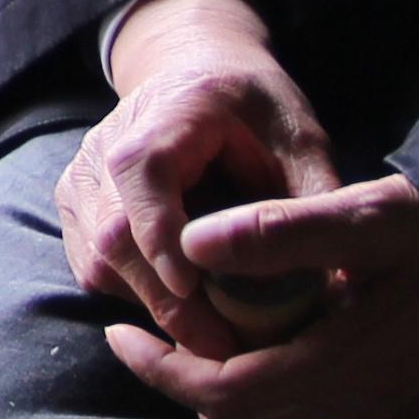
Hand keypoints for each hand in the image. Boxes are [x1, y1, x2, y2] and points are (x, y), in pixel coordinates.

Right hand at [58, 0, 342, 357]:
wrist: (197, 73)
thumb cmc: (254, 109)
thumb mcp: (299, 138)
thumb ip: (314, 199)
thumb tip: (341, 276)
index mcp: (168, 113)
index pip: (143, 172)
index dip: (161, 233)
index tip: (195, 288)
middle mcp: (107, 145)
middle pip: (114, 233)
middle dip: (166, 300)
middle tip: (223, 345)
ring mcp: (83, 178)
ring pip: (98, 261)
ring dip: (151, 305)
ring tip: (211, 333)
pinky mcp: (77, 209)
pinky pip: (93, 269)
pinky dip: (136, 297)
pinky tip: (183, 307)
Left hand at [107, 173, 418, 418]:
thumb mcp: (371, 214)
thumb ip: (283, 232)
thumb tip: (194, 244)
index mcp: (350, 368)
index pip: (225, 398)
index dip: (162, 371)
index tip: (123, 334)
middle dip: (190, 393)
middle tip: (161, 339)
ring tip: (213, 359)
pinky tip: (276, 377)